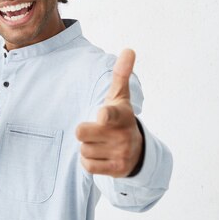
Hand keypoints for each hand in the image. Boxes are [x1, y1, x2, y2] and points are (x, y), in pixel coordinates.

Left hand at [76, 49, 142, 177]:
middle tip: (97, 130)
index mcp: (121, 114)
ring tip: (101, 143)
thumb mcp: (120, 97)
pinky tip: (100, 155)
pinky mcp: (117, 169)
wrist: (137, 150)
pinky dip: (89, 161)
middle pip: (81, 133)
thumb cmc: (119, 118)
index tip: (102, 116)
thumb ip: (121, 74)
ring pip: (83, 150)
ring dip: (87, 147)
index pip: (110, 115)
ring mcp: (121, 153)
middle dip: (84, 132)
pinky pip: (87, 166)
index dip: (104, 116)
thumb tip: (128, 50)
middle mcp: (123, 134)